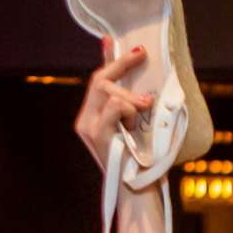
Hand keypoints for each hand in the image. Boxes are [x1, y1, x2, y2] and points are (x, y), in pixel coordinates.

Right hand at [72, 37, 156, 168]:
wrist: (138, 193)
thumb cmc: (143, 163)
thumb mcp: (141, 128)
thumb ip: (136, 107)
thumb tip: (147, 86)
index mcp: (94, 118)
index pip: (97, 82)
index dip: (106, 58)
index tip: (111, 39)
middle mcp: (86, 121)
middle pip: (100, 80)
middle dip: (121, 64)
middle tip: (142, 55)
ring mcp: (88, 127)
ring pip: (106, 89)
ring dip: (131, 97)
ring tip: (144, 108)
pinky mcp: (95, 134)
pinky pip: (114, 106)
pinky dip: (129, 109)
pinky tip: (135, 123)